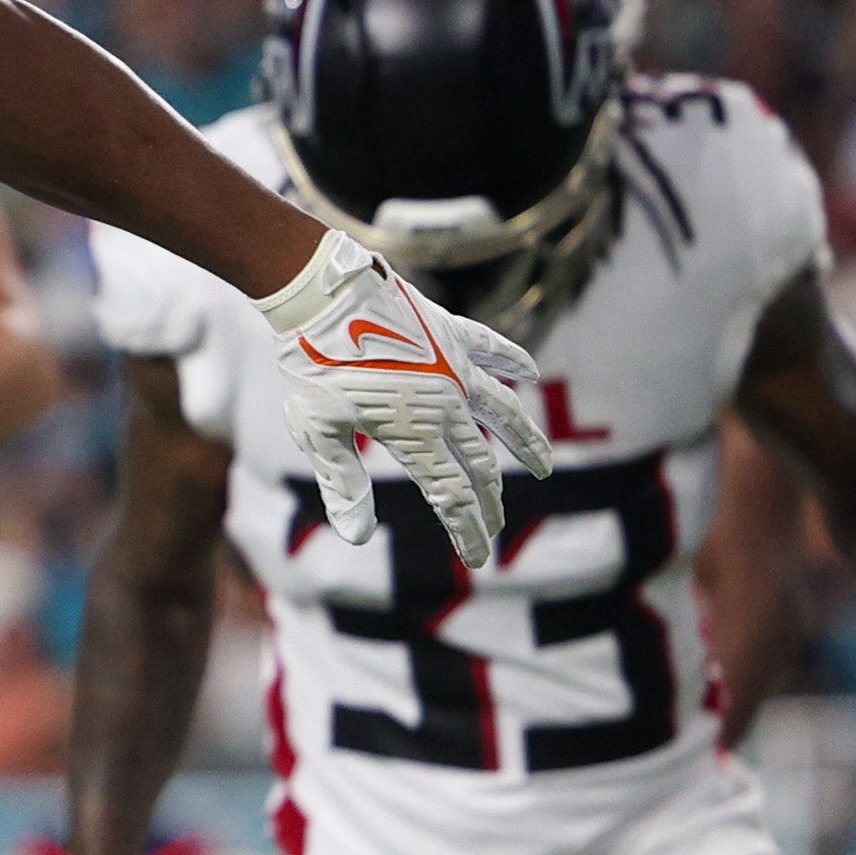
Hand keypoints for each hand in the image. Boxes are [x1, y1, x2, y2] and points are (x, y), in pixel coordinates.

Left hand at [251, 230, 552, 566]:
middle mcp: (445, 404)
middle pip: (479, 465)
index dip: (467, 531)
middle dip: (488, 502)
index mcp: (414, 434)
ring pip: (503, 411)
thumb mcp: (317, 432)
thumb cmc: (312, 368)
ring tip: (543, 465)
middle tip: (495, 526)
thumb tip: (358, 537)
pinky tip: (530, 372)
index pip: (452, 497)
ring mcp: (454, 366)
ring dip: (525, 441)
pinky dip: (513, 360)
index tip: (478, 557)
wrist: (321, 297)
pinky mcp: (451, 331)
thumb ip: (343, 483)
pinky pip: (492, 348)